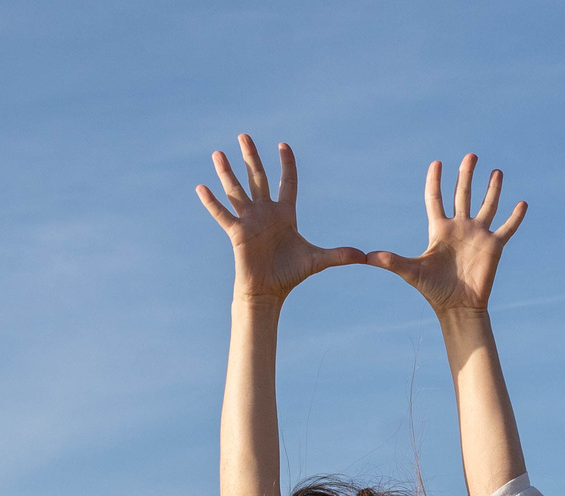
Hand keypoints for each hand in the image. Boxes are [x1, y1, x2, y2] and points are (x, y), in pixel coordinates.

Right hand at [197, 136, 363, 303]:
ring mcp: (249, 221)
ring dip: (227, 172)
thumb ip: (339, 255)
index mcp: (284, 214)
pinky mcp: (237, 233)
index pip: (286, 182)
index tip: (283, 145)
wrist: (269, 292)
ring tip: (217, 153)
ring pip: (236, 190)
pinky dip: (211, 202)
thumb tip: (363, 256)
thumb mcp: (318, 261)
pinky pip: (222, 214)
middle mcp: (265, 213)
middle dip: (251, 157)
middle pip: (257, 178)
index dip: (286, 164)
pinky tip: (201, 187)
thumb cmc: (290, 275)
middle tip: (244, 135)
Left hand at [367, 154, 526, 318]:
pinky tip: (522, 204)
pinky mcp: (494, 246)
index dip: (435, 181)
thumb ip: (392, 261)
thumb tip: (368, 257)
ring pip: (487, 205)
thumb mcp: (411, 272)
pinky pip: (507, 228)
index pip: (436, 199)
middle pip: (463, 195)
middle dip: (466, 175)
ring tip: (496, 171)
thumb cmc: (433, 290)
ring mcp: (478, 235)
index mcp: (440, 230)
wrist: (458, 307)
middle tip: (471, 156)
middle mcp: (460, 228)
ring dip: (492, 189)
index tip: (437, 163)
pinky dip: (515, 217)